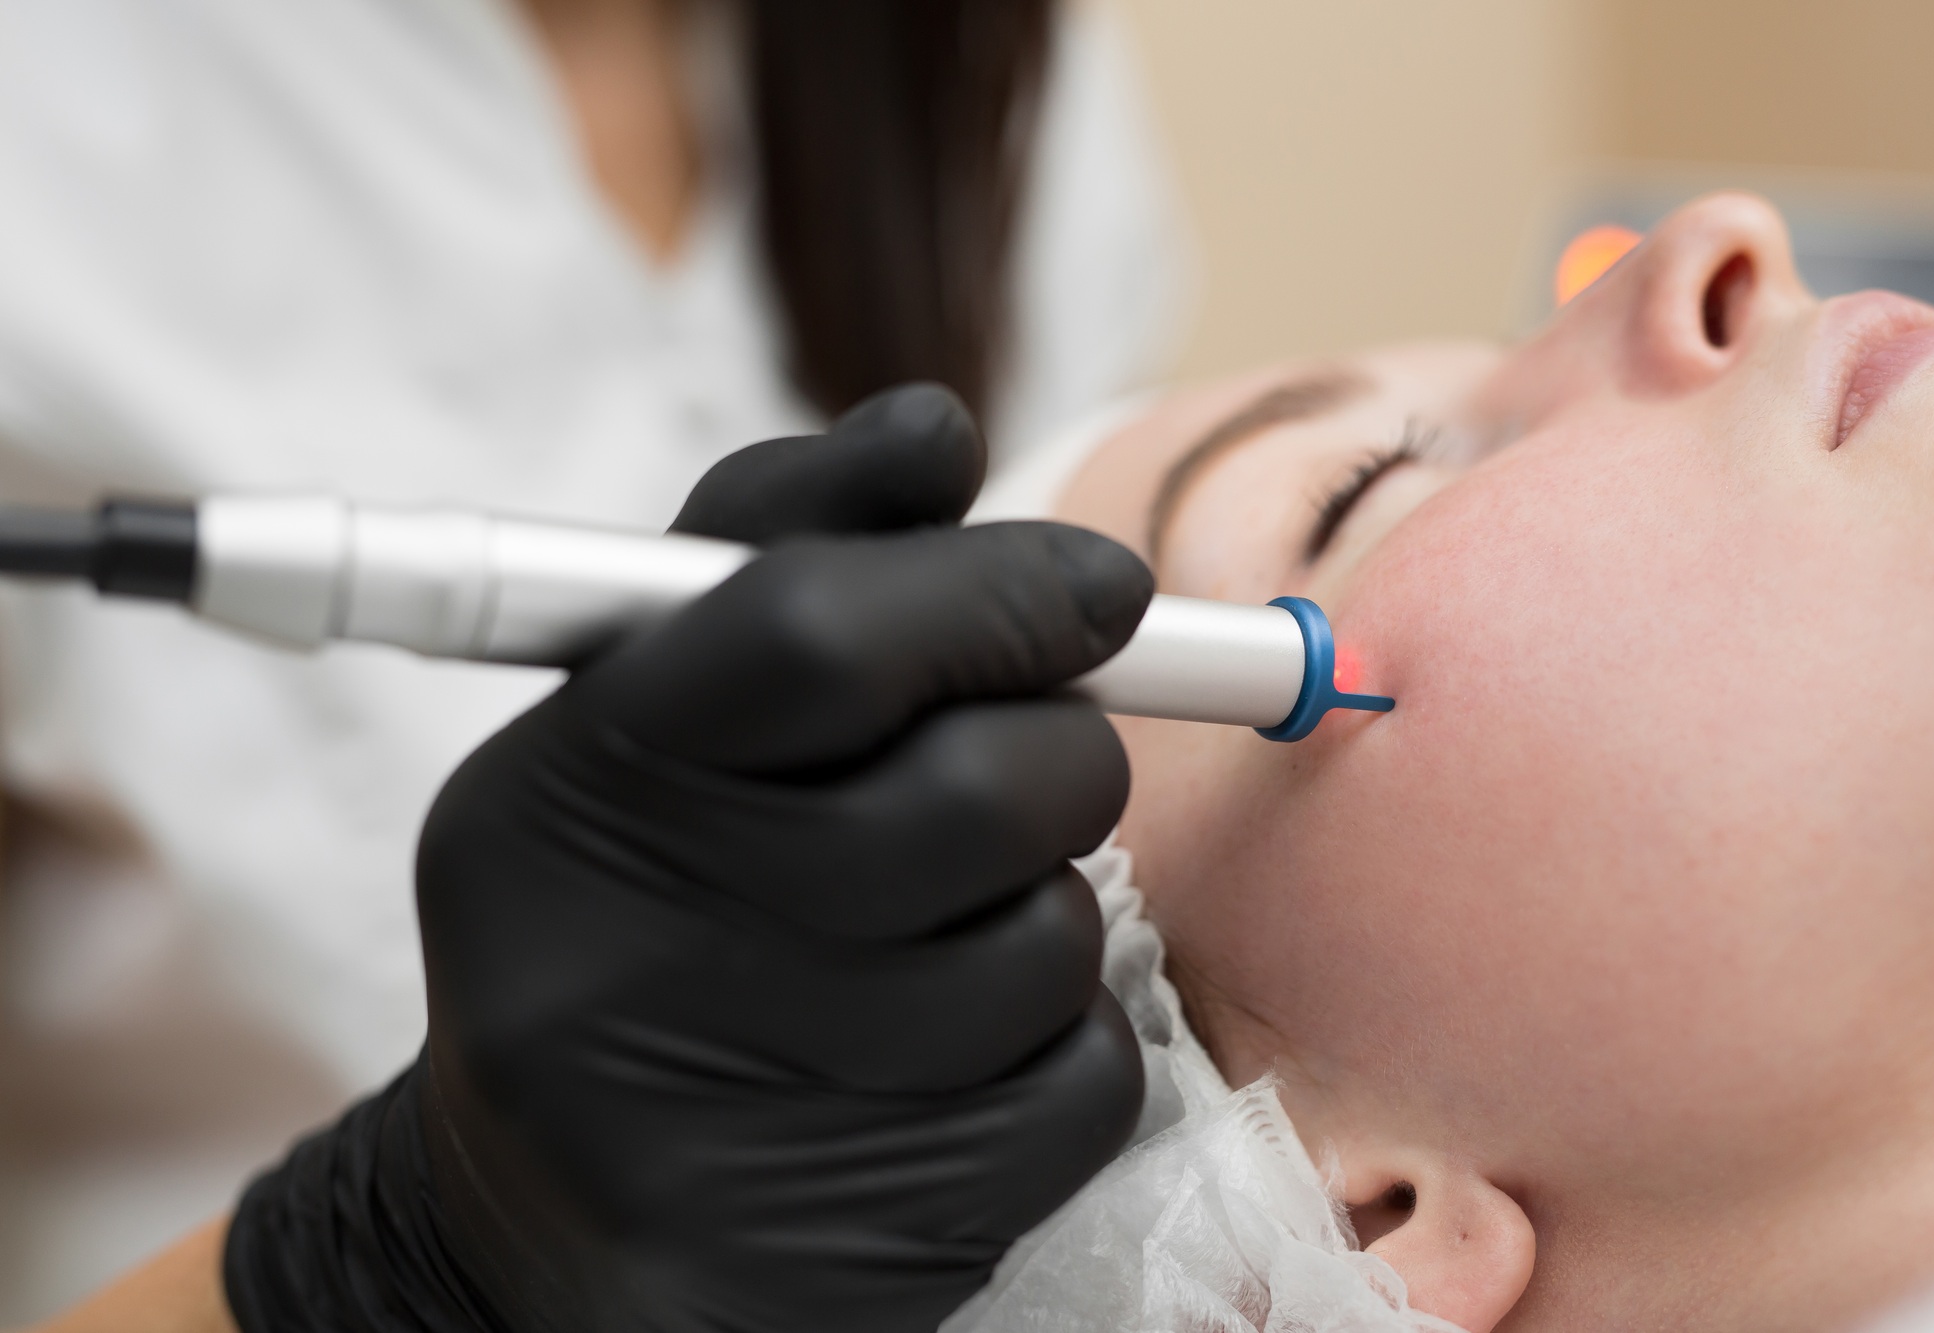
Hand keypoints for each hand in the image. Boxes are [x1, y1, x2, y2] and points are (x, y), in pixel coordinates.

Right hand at [223, 385, 1151, 1332]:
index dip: (995, 591)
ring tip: (943, 922)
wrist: (540, 1220)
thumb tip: (934, 430)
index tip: (1103, 587)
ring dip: (1042, 905)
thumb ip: (779, 551)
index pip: (813, 634)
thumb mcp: (641, 714)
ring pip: (1047, 940)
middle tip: (1029, 751)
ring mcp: (745, 1115)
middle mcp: (627, 957)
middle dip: (1055, 749)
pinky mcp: (865, 1234)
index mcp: (568, 787)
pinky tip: (955, 1049)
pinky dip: (1059, 1044)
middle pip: (972, 791)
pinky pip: (1082, 1081)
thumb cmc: (628, 903)